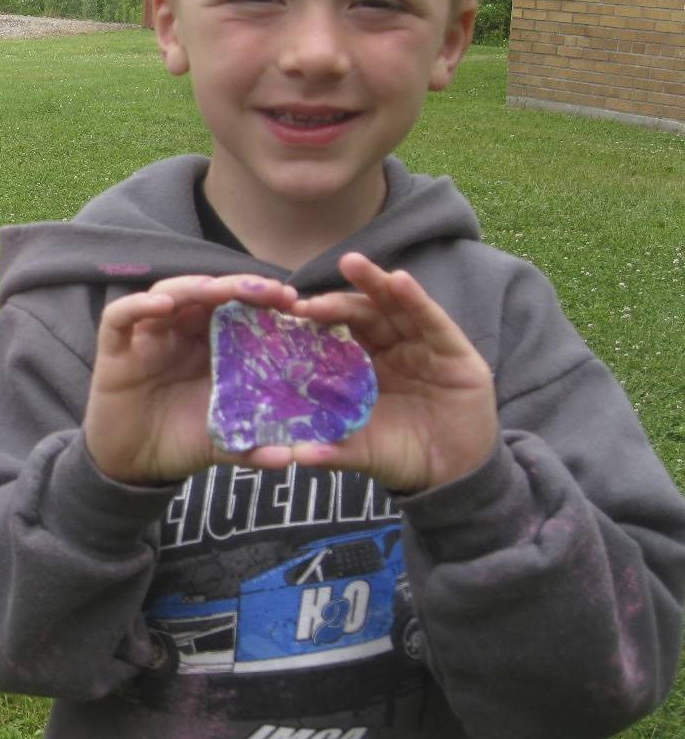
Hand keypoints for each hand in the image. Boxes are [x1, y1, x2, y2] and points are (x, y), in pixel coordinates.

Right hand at [84, 275, 299, 484]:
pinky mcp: (114, 349)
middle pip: (208, 294)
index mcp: (213, 346)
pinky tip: (161, 305)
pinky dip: (138, 305)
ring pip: (168, 293)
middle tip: (270, 290)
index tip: (294, 303)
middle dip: (238, 287)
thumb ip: (257, 446)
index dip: (264, 301)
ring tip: (218, 289)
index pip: (238, 309)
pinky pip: (119, 317)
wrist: (134, 465)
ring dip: (193, 287)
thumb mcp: (226, 443)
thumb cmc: (182, 441)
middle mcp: (181, 333)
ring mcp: (147, 337)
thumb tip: (297, 459)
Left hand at [288, 252, 497, 492]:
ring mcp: (422, 345)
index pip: (335, 334)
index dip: (313, 323)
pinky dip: (416, 300)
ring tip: (351, 263)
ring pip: (395, 306)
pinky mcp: (453, 350)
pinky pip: (432, 320)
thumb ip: (332, 451)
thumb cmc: (402, 456)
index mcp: (362, 365)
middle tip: (305, 299)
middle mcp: (390, 347)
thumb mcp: (362, 451)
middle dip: (335, 301)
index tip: (285, 316)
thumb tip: (290, 457)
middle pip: (360, 313)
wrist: (454, 475)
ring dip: (374, 282)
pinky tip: (400, 281)